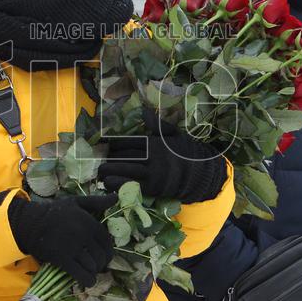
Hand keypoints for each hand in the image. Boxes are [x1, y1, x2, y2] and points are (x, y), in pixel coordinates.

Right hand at [7, 194, 116, 287]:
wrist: (30, 222)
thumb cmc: (54, 211)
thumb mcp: (76, 202)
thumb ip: (97, 201)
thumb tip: (115, 198)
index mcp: (89, 222)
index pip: (107, 242)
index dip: (108, 252)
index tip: (105, 256)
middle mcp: (83, 235)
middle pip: (101, 256)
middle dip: (101, 263)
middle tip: (97, 266)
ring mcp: (73, 248)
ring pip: (92, 266)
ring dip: (93, 271)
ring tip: (90, 271)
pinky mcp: (62, 259)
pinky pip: (81, 274)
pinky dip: (87, 280)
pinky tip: (88, 281)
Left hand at [98, 130, 226, 203]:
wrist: (199, 174)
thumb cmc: (186, 152)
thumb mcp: (175, 135)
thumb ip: (158, 125)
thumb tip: (144, 112)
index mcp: (153, 143)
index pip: (127, 141)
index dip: (114, 144)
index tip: (108, 145)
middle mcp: (150, 157)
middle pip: (122, 155)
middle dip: (110, 157)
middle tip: (102, 159)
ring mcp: (150, 173)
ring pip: (123, 170)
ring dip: (109, 171)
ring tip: (101, 171)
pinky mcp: (151, 188)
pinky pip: (130, 185)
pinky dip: (117, 184)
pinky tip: (109, 183)